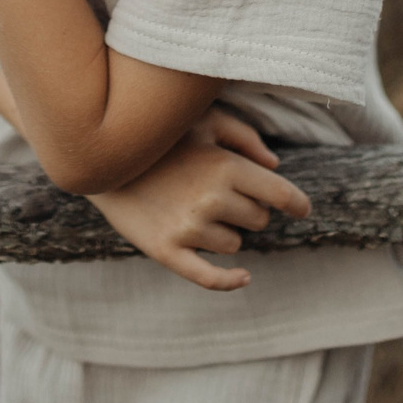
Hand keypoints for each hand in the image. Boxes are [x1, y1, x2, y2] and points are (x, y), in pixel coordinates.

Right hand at [85, 108, 310, 291]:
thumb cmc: (160, 137)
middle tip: (221, 194)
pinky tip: (244, 278)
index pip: (281, 195)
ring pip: (235, 244)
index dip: (298, 204)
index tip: (301, 209)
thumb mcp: (204, 121)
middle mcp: (212, 200)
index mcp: (226, 167)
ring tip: (195, 208)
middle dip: (249, 210)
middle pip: (258, 220)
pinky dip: (230, 281)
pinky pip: (210, 278)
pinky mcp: (166, 251)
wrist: (101, 158)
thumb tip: (276, 163)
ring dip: (226, 231)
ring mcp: (189, 229)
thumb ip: (244, 136)